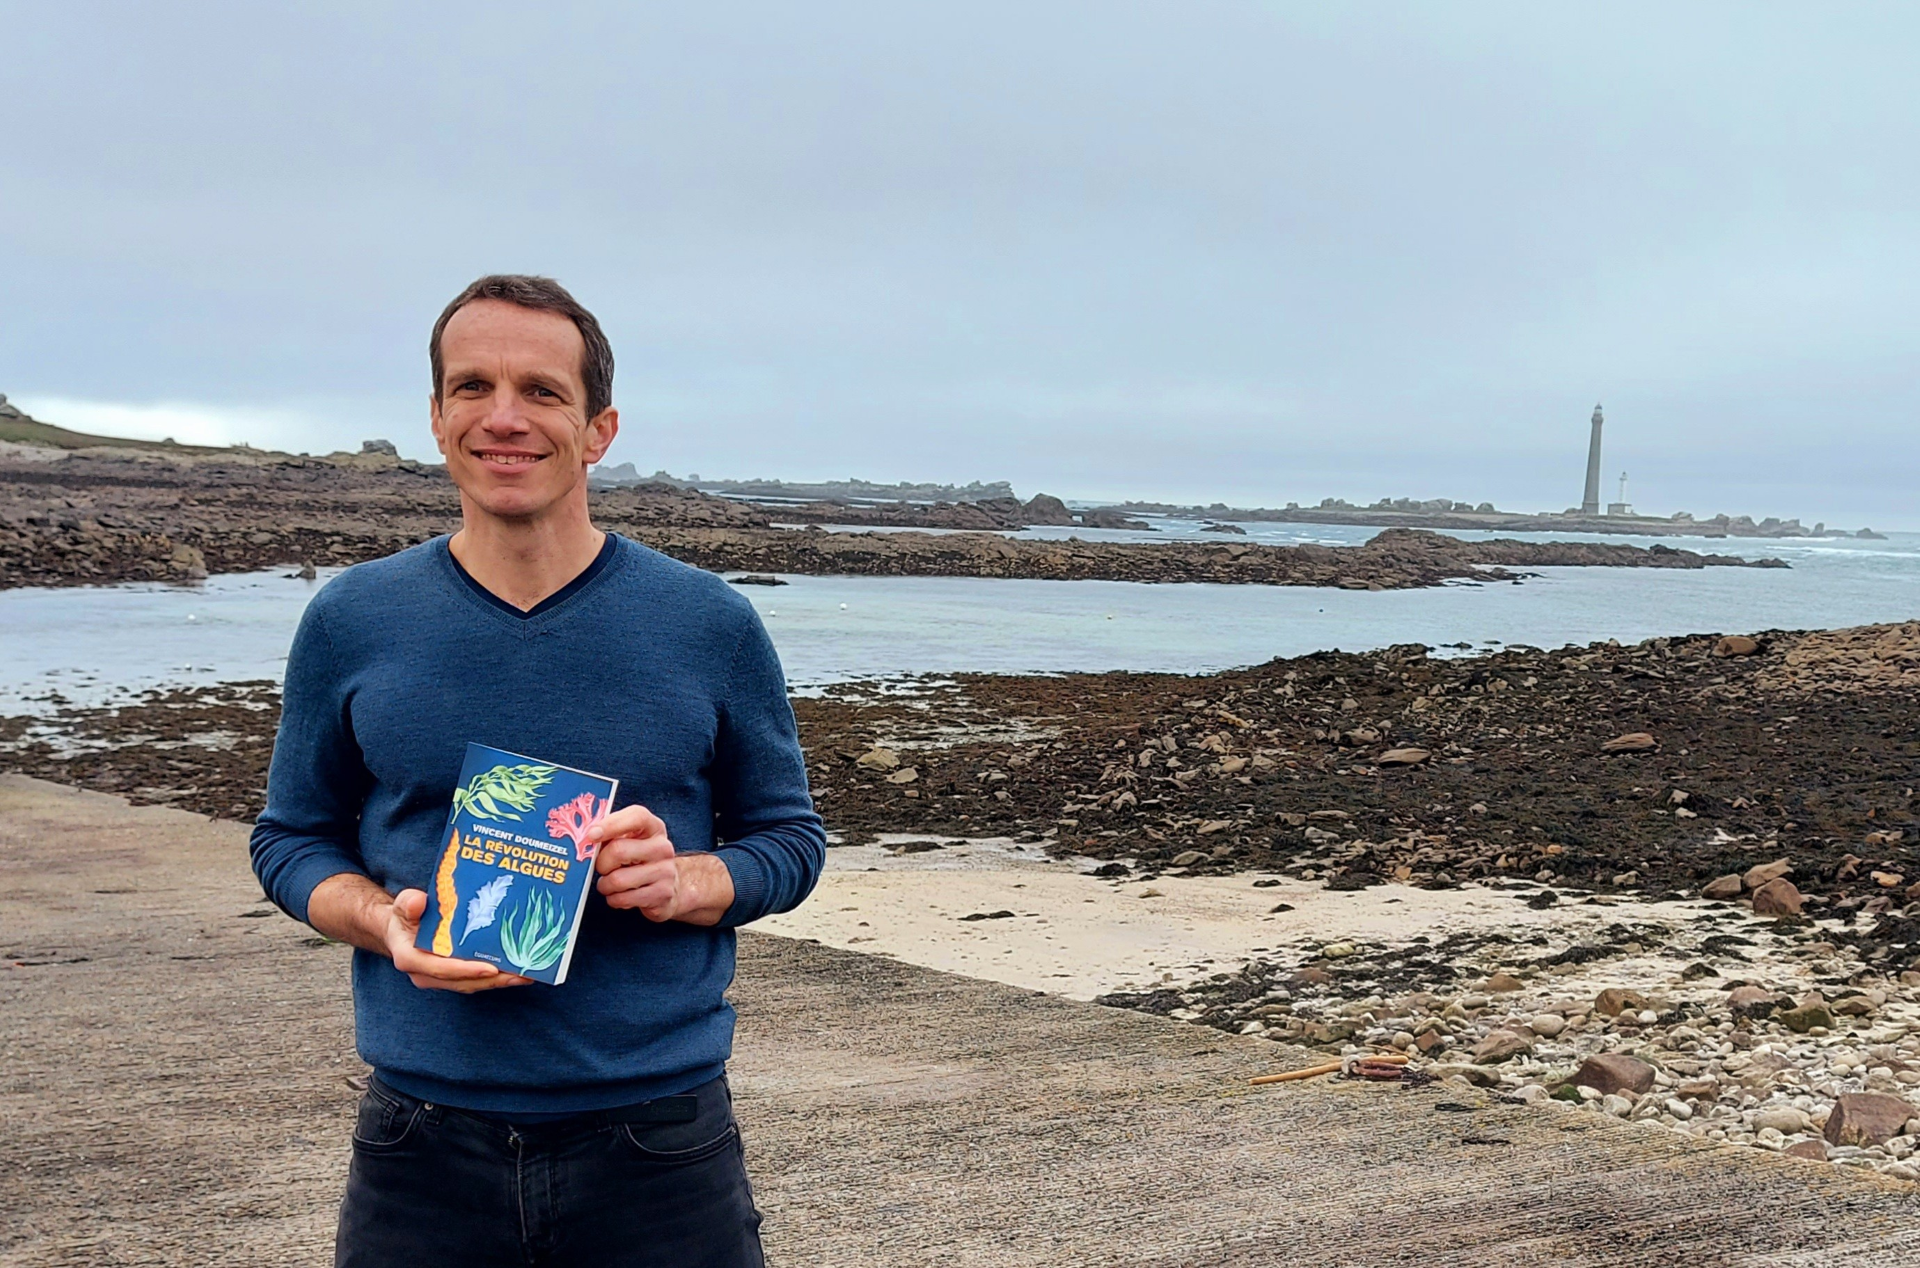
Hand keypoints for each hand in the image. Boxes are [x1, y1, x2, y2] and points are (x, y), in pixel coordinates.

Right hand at [380, 888, 533, 992]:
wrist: (400, 930)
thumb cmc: (404, 916)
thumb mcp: (403, 905)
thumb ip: (409, 904)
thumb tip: (418, 902)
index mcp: (411, 959)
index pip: (440, 969)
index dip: (466, 970)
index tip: (490, 969)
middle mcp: (425, 975)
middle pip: (462, 981)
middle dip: (492, 980)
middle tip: (521, 974)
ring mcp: (439, 979)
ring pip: (471, 984)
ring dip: (499, 982)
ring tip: (527, 974)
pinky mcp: (451, 977)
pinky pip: (474, 980)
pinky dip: (495, 978)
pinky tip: (516, 971)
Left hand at [590, 805, 733, 925]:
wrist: (668, 885)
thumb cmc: (640, 860)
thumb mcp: (630, 841)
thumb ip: (611, 835)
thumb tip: (585, 840)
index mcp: (654, 828)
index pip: (637, 816)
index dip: (611, 824)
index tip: (592, 835)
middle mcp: (662, 847)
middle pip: (618, 851)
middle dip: (601, 863)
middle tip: (603, 868)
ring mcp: (665, 871)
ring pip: (617, 880)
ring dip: (605, 885)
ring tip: (610, 884)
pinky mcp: (662, 894)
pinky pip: (623, 899)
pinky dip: (613, 899)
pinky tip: (620, 895)